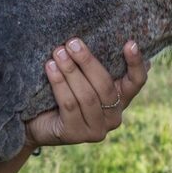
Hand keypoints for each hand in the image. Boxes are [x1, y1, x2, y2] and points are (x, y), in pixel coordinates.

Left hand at [23, 39, 148, 148]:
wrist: (35, 121)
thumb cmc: (63, 91)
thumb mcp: (82, 76)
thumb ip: (95, 65)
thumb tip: (116, 37)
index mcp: (121, 99)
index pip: (136, 81)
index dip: (135, 63)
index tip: (130, 43)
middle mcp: (114, 117)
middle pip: (106, 86)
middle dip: (87, 62)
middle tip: (72, 43)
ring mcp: (96, 129)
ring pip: (87, 96)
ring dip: (70, 71)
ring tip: (58, 52)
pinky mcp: (76, 135)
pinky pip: (69, 105)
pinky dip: (59, 84)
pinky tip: (50, 68)